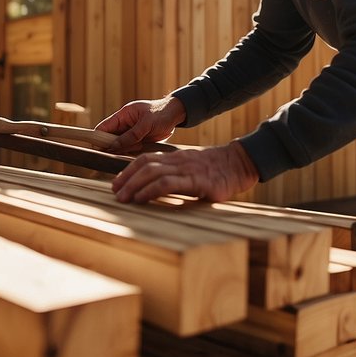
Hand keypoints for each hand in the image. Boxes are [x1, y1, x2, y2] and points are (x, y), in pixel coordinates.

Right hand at [95, 97, 186, 153]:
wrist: (177, 115)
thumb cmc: (162, 114)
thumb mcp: (146, 124)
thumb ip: (131, 135)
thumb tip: (114, 146)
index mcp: (122, 115)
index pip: (103, 127)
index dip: (97, 138)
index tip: (97, 150)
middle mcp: (124, 125)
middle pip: (110, 139)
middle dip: (114, 147)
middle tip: (124, 150)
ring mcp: (130, 133)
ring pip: (120, 146)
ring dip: (125, 150)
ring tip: (139, 146)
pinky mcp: (138, 141)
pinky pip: (130, 149)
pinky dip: (133, 152)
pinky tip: (141, 149)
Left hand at [111, 141, 259, 203]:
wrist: (240, 165)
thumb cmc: (216, 172)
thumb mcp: (192, 170)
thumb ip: (175, 176)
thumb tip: (155, 188)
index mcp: (175, 158)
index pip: (145, 159)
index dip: (128, 170)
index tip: (117, 183)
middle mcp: (178, 161)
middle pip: (145, 165)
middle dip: (127, 178)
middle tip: (115, 193)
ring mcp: (186, 170)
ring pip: (153, 172)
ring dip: (135, 185)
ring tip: (124, 198)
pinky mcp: (196, 182)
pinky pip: (168, 183)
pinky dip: (151, 190)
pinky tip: (142, 198)